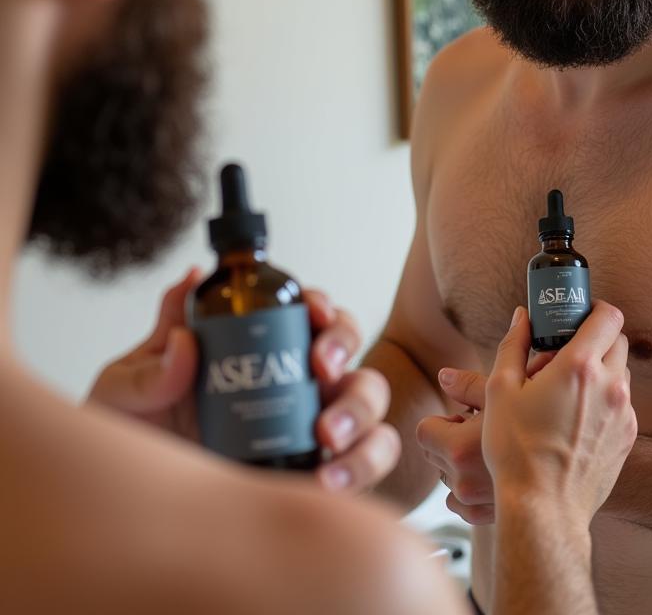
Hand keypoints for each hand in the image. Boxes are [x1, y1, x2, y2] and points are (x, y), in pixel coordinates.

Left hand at [87, 269, 399, 491]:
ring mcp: (319, 424)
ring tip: (326, 437)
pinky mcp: (330, 471)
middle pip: (348, 342)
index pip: (306, 309)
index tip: (311, 312)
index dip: (319, 303)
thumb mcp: (125, 392)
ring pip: (371, 398)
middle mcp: (298, 379)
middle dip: (343, 346)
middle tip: (319, 370)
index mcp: (259, 347)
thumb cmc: (139, 445)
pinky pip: (372, 459)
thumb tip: (189, 285)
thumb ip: (153, 350)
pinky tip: (326, 481)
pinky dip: (362, 466)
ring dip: (361, 410)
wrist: (140, 521)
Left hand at [417, 347, 556, 524]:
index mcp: (459, 448)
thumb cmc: (547, 430)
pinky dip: (473, 488)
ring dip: (462, 465)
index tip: (465, 416)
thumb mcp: (509, 394)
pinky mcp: (483, 519)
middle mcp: (461, 481)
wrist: (575, 477)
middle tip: (486, 430)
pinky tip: (500, 473)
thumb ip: (470, 383)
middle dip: (453, 439)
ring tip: (496, 451)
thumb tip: (444, 375)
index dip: (444, 420)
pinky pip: (462, 502)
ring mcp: (472, 504)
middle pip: (434, 453)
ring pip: (449, 477)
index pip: (425, 431)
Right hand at [483, 301, 635, 525]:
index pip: (608, 316)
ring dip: (601, 369)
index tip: (576, 314)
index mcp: (580, 366)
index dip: (594, 309)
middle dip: (596, 338)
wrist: (542, 508)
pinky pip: (622, 405)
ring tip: (568, 388)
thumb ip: (513, 345)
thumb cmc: (515, 451)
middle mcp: (610, 385)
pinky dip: (605, 400)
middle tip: (566, 350)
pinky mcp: (627, 438)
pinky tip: (576, 417)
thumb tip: (523, 317)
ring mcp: (623, 414)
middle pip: (618, 341)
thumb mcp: (500, 390)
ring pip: (621, 373)